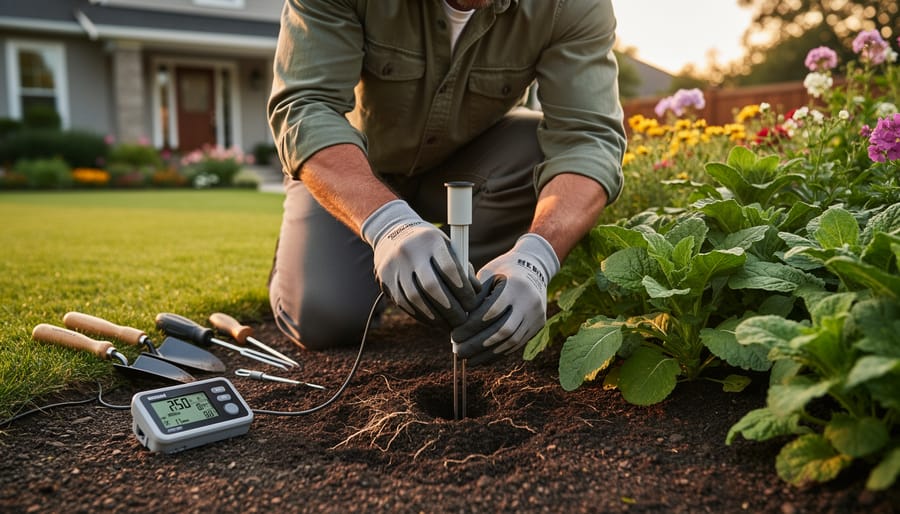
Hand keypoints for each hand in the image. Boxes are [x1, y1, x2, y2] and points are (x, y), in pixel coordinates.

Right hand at [362, 200, 478, 328]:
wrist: (391, 232)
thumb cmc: (429, 244)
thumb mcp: (447, 246)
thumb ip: (462, 267)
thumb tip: (476, 294)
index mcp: (430, 240)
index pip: (449, 269)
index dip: (462, 290)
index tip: (471, 304)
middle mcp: (409, 251)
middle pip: (431, 287)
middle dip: (450, 308)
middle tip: (462, 320)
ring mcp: (394, 266)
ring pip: (415, 299)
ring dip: (435, 317)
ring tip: (449, 324)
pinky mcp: (384, 279)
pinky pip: (404, 303)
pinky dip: (421, 315)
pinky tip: (433, 320)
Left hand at [452, 233, 559, 364]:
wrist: (534, 267)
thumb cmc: (503, 270)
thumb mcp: (488, 276)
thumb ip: (475, 297)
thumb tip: (458, 326)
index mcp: (515, 286)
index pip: (492, 311)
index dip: (472, 326)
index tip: (454, 335)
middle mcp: (529, 302)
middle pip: (503, 331)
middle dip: (478, 344)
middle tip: (458, 352)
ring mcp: (536, 315)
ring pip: (511, 342)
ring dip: (488, 354)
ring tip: (468, 360)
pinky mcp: (538, 325)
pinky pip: (517, 345)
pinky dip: (498, 353)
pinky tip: (482, 358)